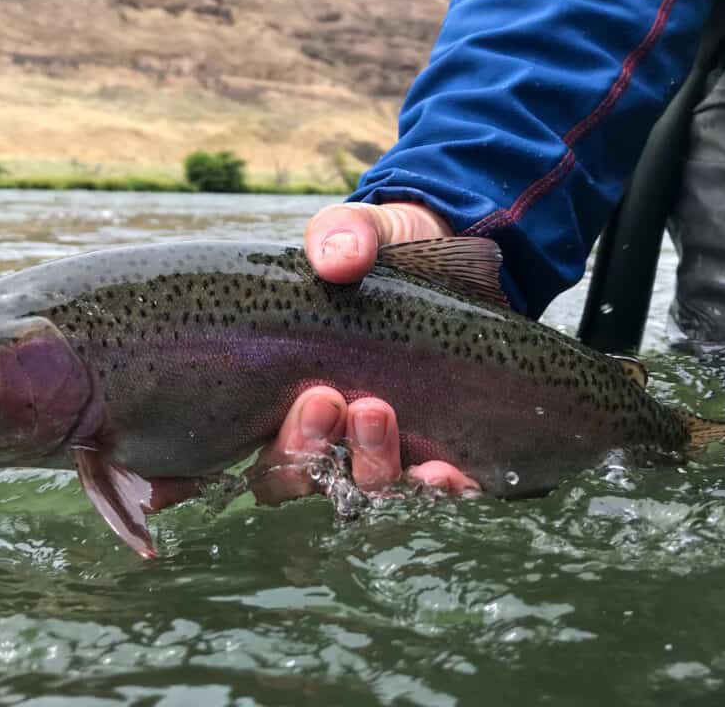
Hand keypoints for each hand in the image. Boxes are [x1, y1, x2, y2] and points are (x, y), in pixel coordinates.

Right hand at [254, 202, 480, 503]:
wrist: (449, 250)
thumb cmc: (382, 253)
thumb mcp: (357, 232)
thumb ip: (340, 236)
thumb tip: (338, 259)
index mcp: (297, 397)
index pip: (275, 456)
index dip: (288, 447)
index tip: (315, 395)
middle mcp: (339, 435)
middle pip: (312, 481)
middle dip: (316, 450)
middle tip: (336, 402)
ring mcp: (392, 447)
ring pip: (371, 489)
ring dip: (375, 466)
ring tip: (383, 414)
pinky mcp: (446, 450)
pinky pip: (439, 493)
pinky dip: (439, 491)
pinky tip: (445, 473)